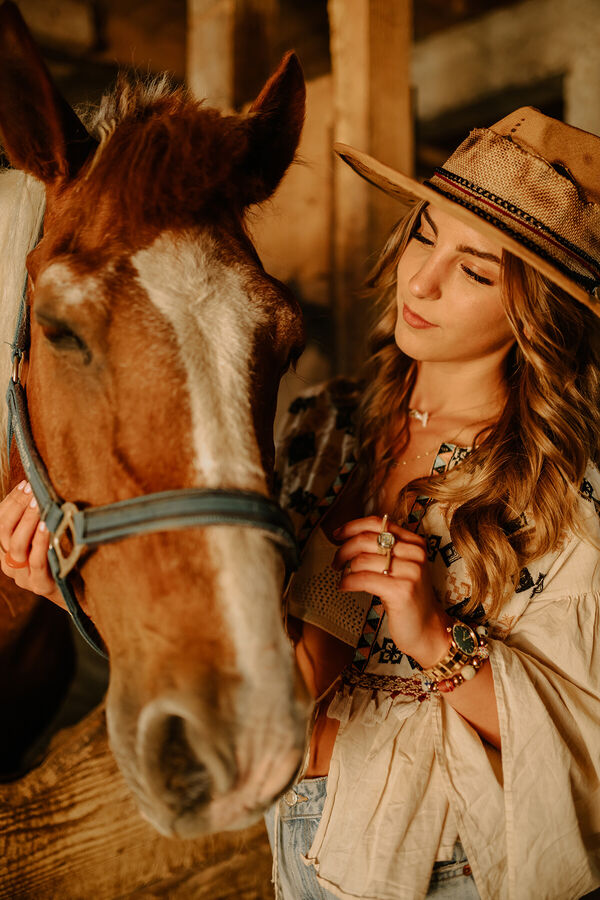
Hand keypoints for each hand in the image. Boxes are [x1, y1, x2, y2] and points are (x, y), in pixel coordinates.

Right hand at [0, 480, 63, 605]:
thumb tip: (40, 489)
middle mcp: (9, 564)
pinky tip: (46, 526)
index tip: (24, 484)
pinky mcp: (40, 585)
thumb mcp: (43, 540)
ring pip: (17, 545)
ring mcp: (23, 577)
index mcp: (6, 551)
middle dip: (18, 507)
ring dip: (27, 520)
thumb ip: (37, 522)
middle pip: (4, 531)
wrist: (77, 594)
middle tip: (31, 491)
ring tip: (38, 504)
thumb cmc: (60, 560)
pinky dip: (40, 541)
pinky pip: (36, 560)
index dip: (10, 501)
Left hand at [332, 515, 451, 665]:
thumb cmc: (409, 598)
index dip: (352, 526)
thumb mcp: (402, 567)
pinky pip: (362, 579)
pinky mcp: (401, 591)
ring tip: (343, 578)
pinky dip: (347, 582)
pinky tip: (344, 587)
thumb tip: (350, 537)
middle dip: (344, 550)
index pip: (378, 523)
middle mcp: (414, 554)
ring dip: (345, 569)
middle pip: (366, 539)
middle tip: (336, 562)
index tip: (337, 534)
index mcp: (414, 543)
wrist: (428, 629)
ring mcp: (410, 572)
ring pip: (361, 559)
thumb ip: (384, 550)